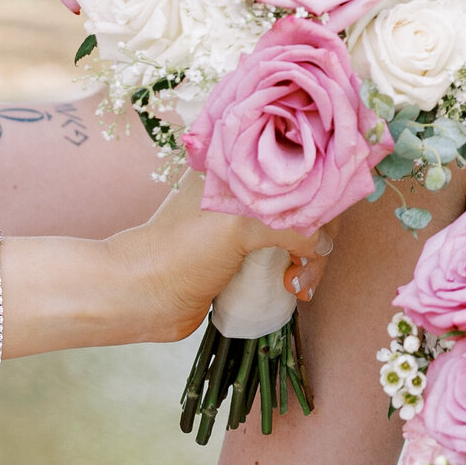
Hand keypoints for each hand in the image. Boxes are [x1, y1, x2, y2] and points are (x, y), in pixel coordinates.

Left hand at [102, 174, 331, 345]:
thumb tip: (323, 243)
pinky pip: (288, 258)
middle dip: (317, 237)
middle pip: (308, 206)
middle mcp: (248, 192)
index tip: (318, 233)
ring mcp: (247, 225)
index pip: (303, 172)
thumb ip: (289, 224)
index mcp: (242, 169)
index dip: (321, 201)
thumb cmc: (181, 252)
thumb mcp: (240, 226)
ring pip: (302, 235)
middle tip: (305, 265)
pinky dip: (298, 272)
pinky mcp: (247, 256)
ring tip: (297, 285)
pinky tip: (292, 289)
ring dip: (310, 261)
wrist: (143, 295)